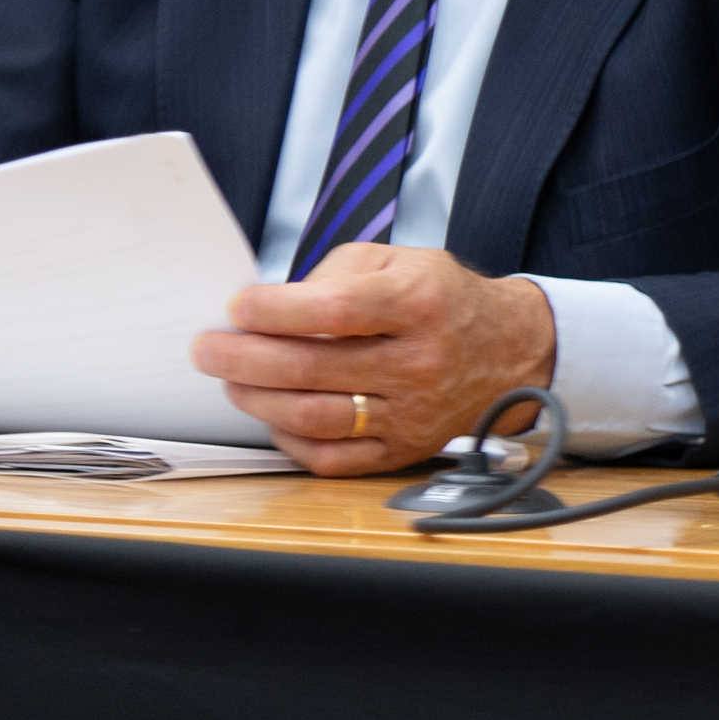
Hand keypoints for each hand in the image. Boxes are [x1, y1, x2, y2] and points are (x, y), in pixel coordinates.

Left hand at [194, 244, 556, 475]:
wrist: (509, 350)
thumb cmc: (444, 301)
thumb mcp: (400, 260)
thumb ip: (336, 275)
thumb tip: (271, 307)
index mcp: (420, 304)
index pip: (337, 310)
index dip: (277, 311)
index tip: (239, 306)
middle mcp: (419, 362)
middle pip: (314, 368)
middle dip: (245, 358)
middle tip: (209, 348)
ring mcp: (412, 413)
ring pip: (316, 417)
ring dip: (258, 400)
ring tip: (232, 380)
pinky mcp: (403, 450)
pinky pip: (333, 459)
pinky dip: (290, 439)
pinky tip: (273, 415)